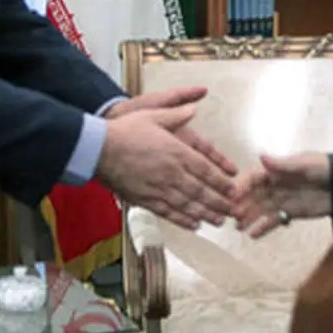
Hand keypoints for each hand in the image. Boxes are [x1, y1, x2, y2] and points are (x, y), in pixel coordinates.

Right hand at [96, 103, 234, 229]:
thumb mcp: (152, 114)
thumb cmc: (124, 130)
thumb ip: (176, 113)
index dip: (222, 182)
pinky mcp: (144, 198)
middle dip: (220, 203)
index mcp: (176, 151)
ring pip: (188, 205)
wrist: (98, 148)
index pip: (206, 170)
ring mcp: (158, 188)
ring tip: (219, 222)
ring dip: (206, 214)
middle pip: (201, 191)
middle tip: (234, 212)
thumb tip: (194, 106)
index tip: (234, 190)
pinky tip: (194, 225)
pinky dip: (183, 220)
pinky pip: (168, 212)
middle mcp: (171, 172)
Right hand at [231, 152, 331, 238]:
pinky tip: (253, 235)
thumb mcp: (304, 164)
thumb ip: (283, 164)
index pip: (253, 178)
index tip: (231, 195)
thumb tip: (261, 156)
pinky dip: (263, 227)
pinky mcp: (290, 212)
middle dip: (241, 204)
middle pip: (253, 196)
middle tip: (231, 215)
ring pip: (260, 209)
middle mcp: (275, 185)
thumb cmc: (325, 168)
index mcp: (276, 171)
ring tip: (238, 227)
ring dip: (248, 217)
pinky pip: (273, 220)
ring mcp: (282, 200)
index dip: (241, 186)